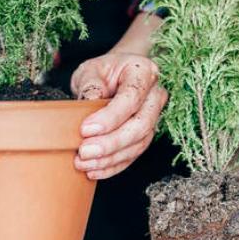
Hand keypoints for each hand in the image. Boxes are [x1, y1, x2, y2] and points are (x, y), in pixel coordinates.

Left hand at [71, 52, 167, 179]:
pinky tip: (95, 171)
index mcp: (143, 72)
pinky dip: (114, 165)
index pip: (131, 98)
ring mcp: (154, 117)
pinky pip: (134, 154)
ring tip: (84, 163)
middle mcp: (154, 95)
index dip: (109, 117)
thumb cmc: (103, 71)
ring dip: (110, 158)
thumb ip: (90, 83)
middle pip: (140, 125)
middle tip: (84, 151)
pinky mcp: (146, 134)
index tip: (86, 129)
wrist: (116, 75)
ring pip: (139, 143)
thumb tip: (91, 101)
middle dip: (111, 143)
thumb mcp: (91, 69)